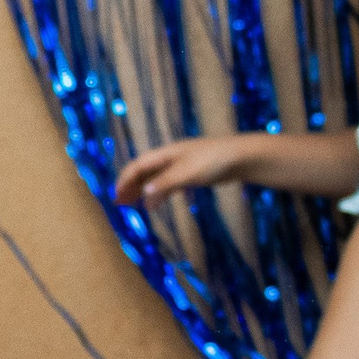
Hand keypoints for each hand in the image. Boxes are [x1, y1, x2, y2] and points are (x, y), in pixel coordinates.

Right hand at [114, 135, 249, 203]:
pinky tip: (155, 204)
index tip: (116, 195)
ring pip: (155, 179)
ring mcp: (181, 166)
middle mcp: (170, 158)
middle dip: (130, 186)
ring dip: (142, 191)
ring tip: (132, 205)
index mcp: (166, 154)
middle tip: (119, 202)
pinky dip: (158, 194)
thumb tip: (144, 194)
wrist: (241, 157)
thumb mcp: (187, 173)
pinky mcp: (192, 175)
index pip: (139, 165)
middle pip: (144, 172)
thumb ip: (165, 183)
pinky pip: (168, 184)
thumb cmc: (214, 161)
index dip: (125, 179)